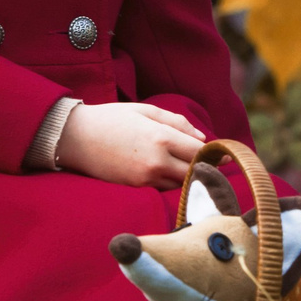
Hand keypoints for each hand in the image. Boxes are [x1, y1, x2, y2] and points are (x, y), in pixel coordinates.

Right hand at [52, 101, 205, 187]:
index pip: (199, 151)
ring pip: (179, 185)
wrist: (74, 138)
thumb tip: (202, 137)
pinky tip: (173, 177)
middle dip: (207, 169)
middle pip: (194, 172)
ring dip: (189, 179)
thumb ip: (177, 122)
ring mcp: (145, 178)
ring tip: (197, 172)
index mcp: (162, 138)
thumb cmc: (111, 118)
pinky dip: (171, 185)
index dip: (216, 155)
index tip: (226, 156)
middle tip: (217, 167)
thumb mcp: (146, 111)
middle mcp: (156, 161)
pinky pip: (162, 190)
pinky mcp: (134, 189)